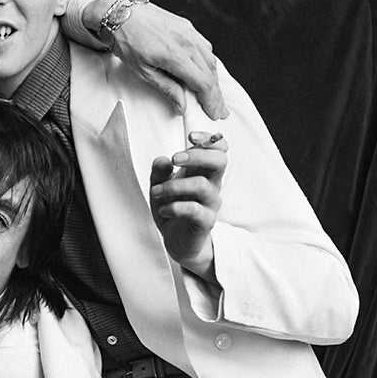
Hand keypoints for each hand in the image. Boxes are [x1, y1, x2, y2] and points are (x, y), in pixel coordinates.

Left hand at [109, 2, 225, 118]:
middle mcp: (187, 42)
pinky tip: (206, 71)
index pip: (203, 83)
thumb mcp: (143, 71)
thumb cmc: (127, 40)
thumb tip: (181, 105)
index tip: (215, 113)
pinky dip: (208, 63)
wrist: (120, 13)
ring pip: (210, 59)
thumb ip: (166, 88)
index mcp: (176, 56)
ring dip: (214, 79)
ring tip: (214, 95)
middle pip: (211, 73)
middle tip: (220, 110)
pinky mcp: (187, 26)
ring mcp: (189, 32)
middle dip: (217, 95)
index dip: (211, 101)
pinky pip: (204, 47)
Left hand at [150, 130, 227, 275]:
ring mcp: (210, 204)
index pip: (218, 149)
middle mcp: (211, 185)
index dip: (209, 139)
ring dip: (174, 185)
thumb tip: (162, 160)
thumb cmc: (172, 209)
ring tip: (156, 192)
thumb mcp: (159, 187)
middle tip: (175, 158)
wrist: (177, 242)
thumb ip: (159, 172)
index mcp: (203, 172)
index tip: (190, 136)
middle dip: (197, 155)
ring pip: (202, 185)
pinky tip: (163, 209)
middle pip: (220, 161)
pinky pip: (194, 209)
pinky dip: (174, 207)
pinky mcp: (205, 222)